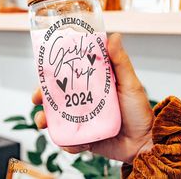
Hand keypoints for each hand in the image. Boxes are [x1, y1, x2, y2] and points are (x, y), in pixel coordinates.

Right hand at [32, 33, 153, 163]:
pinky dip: (65, 141)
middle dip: (43, 97)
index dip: (53, 74)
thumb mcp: (130, 83)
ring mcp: (83, 119)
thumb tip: (114, 36)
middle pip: (58, 97)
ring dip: (46, 120)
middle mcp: (85, 101)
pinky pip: (68, 139)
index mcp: (93, 86)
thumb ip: (121, 61)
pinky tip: (72, 143)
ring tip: (43, 123)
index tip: (43, 72)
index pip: (69, 76)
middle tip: (36, 99)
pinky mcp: (83, 137)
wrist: (144, 143)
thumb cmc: (139, 111)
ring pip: (57, 117)